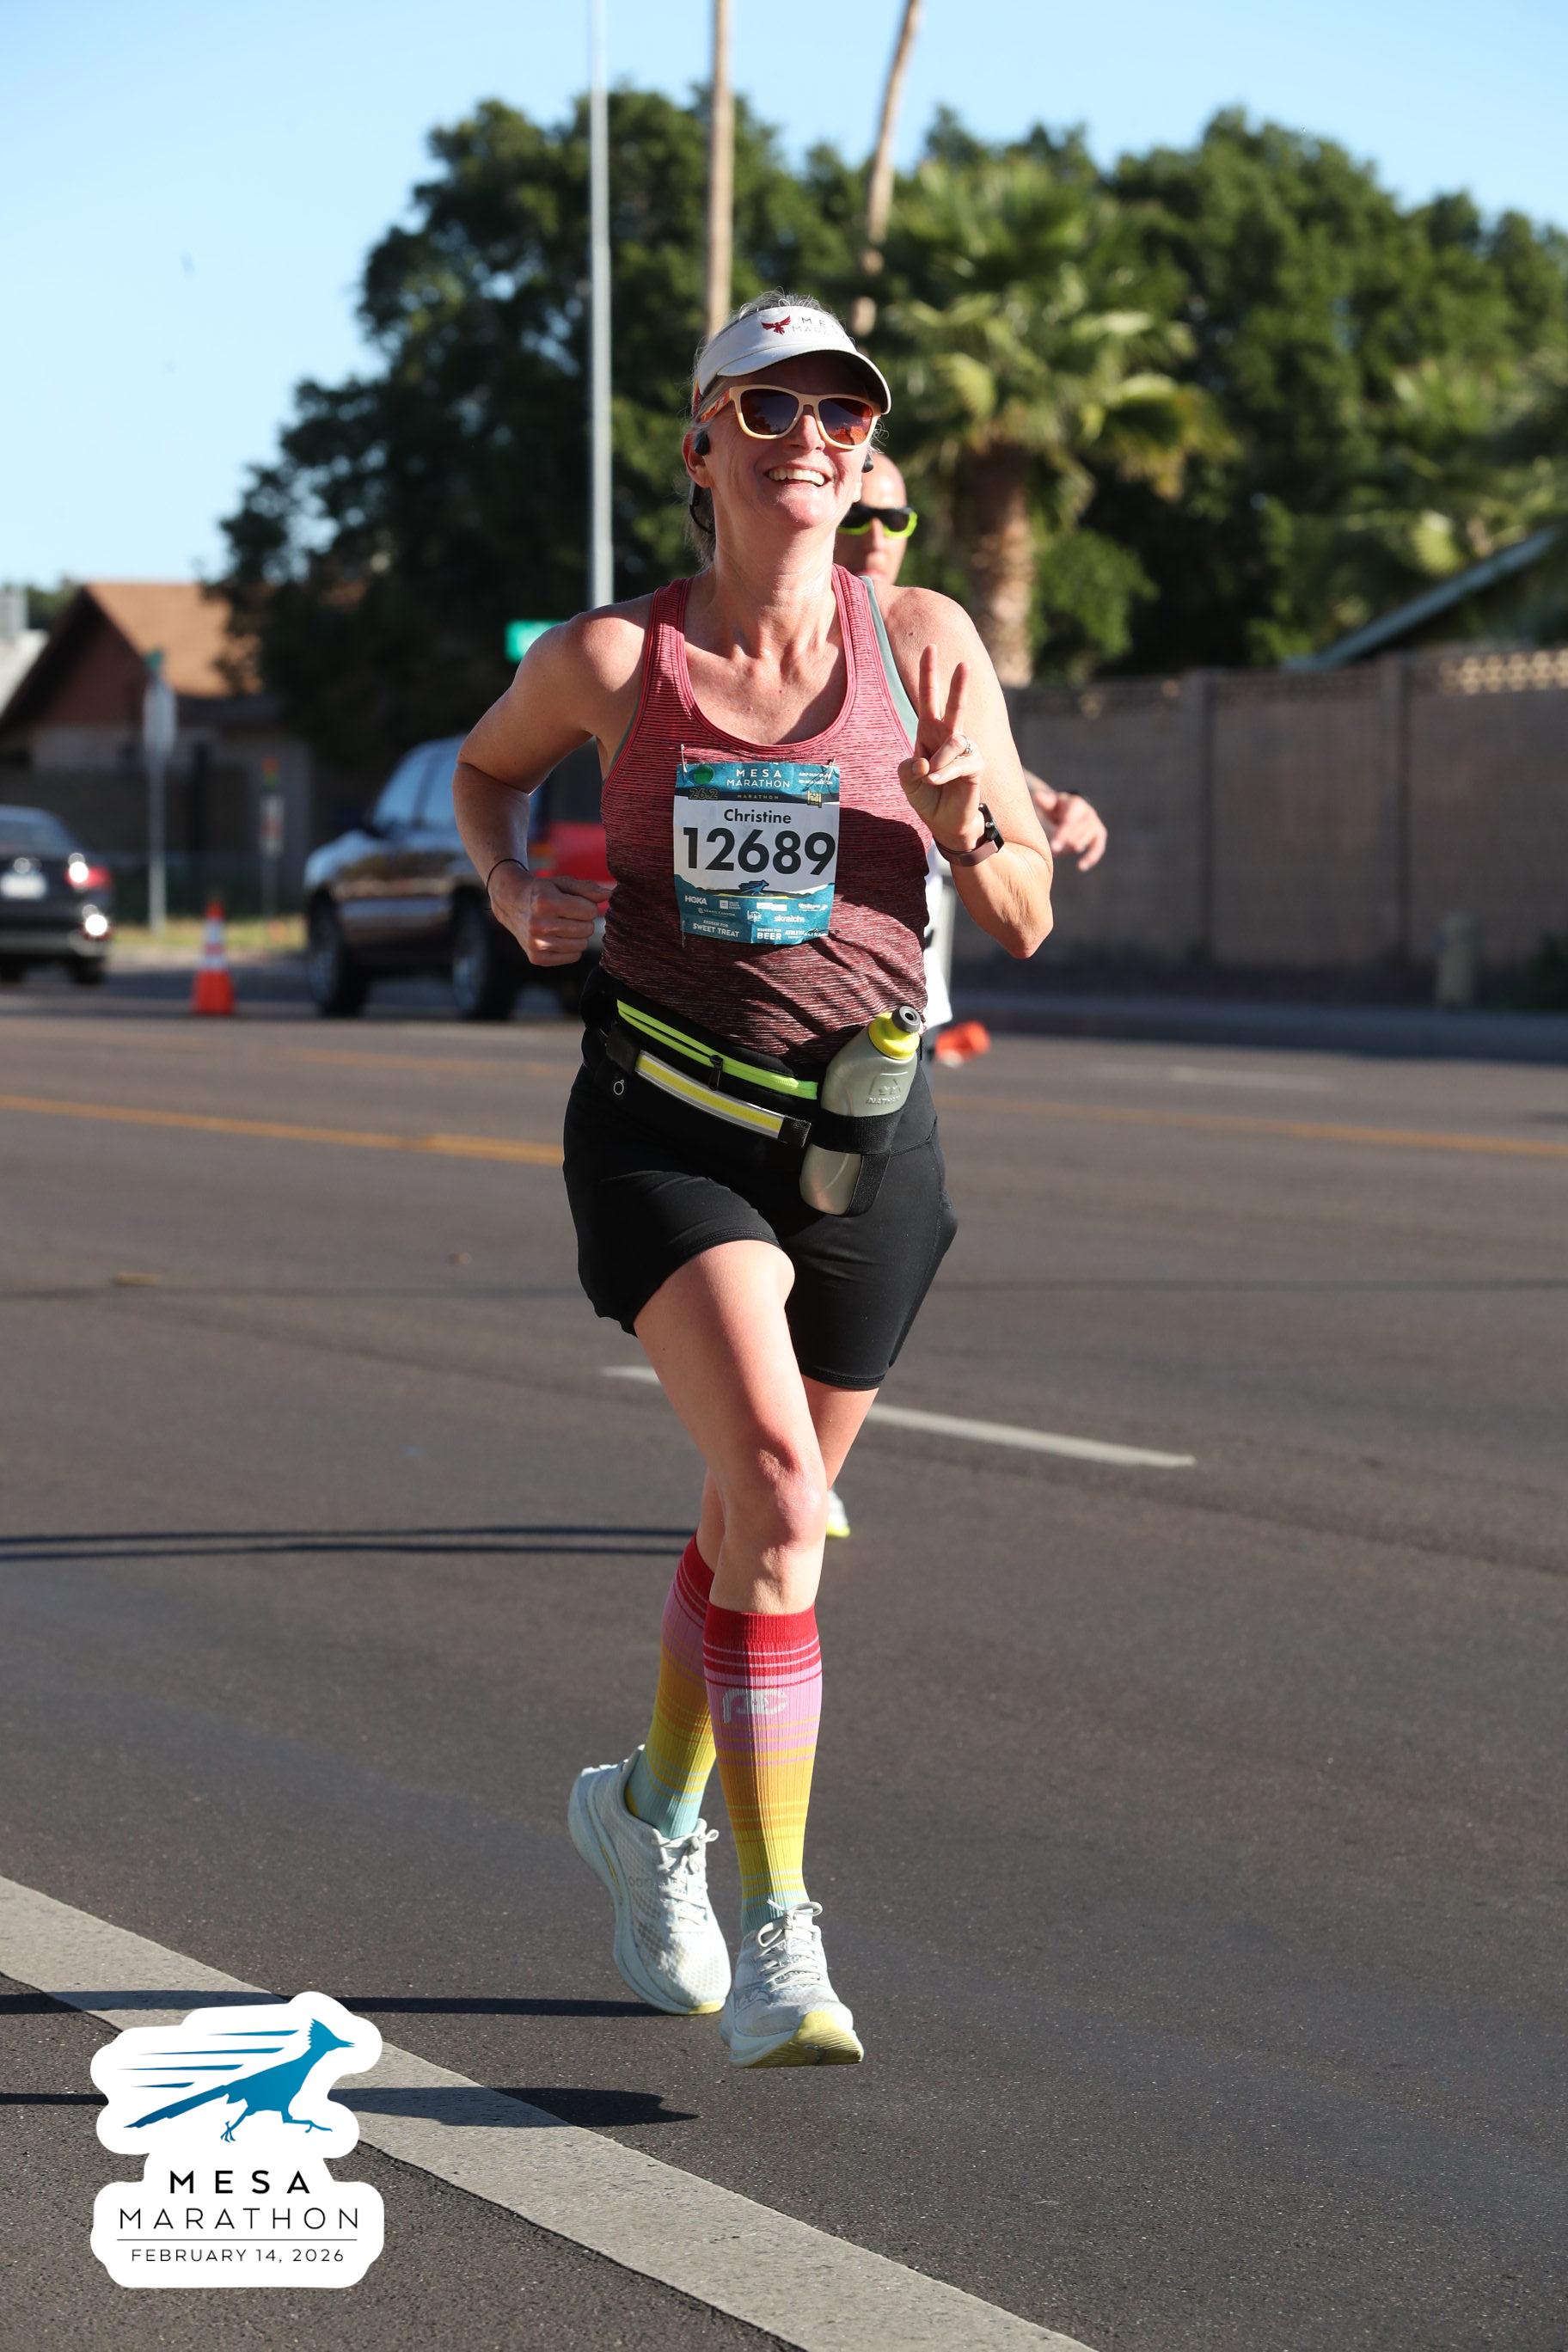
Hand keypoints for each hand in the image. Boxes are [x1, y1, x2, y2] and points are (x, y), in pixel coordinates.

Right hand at [490, 867, 613, 965]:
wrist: (511, 904)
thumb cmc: (543, 892)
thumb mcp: (562, 884)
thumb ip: (587, 888)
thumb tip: (610, 894)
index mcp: (545, 903)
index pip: (589, 911)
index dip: (586, 906)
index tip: (575, 903)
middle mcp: (539, 925)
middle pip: (587, 929)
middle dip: (584, 920)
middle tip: (569, 915)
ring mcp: (536, 944)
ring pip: (581, 945)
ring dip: (578, 935)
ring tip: (564, 925)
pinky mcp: (537, 958)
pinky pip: (572, 957)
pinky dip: (571, 947)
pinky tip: (558, 936)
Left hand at [898, 647, 987, 856]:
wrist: (944, 822)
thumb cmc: (926, 796)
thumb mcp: (907, 780)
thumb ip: (908, 768)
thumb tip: (925, 761)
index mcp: (929, 732)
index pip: (929, 698)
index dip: (929, 674)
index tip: (930, 647)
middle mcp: (949, 736)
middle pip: (953, 705)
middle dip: (956, 684)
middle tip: (963, 663)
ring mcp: (965, 750)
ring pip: (953, 742)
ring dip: (938, 761)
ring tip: (931, 778)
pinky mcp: (976, 765)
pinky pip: (959, 763)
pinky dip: (944, 773)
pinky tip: (936, 781)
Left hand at [1028, 780, 1106, 871]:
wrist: (1065, 810)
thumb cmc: (1053, 808)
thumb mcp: (1048, 804)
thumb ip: (1045, 802)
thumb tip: (1038, 796)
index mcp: (1076, 804)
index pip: (1070, 821)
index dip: (1062, 834)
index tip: (1052, 846)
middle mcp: (1088, 813)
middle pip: (1079, 831)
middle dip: (1067, 841)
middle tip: (1054, 850)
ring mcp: (1094, 824)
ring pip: (1087, 839)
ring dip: (1075, 846)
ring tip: (1063, 851)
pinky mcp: (1099, 834)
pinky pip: (1098, 847)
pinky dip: (1091, 857)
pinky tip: (1081, 867)